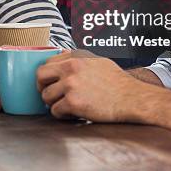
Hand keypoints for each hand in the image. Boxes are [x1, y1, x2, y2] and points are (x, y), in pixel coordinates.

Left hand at [36, 50, 151, 121]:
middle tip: (50, 95)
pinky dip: (61, 115)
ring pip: (46, 96)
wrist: (131, 98)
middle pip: (40, 76)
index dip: (47, 75)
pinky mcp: (73, 102)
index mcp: (75, 57)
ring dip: (53, 103)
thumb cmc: (117, 82)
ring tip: (65, 106)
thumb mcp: (97, 61)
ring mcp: (71, 84)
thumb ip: (78, 58)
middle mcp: (71, 68)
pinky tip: (72, 114)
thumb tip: (62, 55)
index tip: (50, 83)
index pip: (47, 63)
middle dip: (42, 87)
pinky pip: (55, 110)